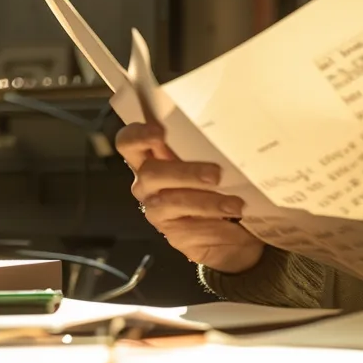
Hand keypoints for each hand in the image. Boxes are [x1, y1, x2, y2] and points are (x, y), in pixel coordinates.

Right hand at [116, 123, 265, 272]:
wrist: (233, 229)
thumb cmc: (222, 186)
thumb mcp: (217, 162)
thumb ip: (208, 148)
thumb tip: (223, 133)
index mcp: (154, 156)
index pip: (129, 142)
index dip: (138, 135)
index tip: (160, 133)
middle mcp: (148, 181)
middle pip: (148, 172)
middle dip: (185, 172)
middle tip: (215, 175)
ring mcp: (154, 206)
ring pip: (169, 201)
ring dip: (205, 200)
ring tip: (234, 204)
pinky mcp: (167, 229)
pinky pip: (185, 223)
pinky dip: (209, 215)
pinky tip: (229, 213)